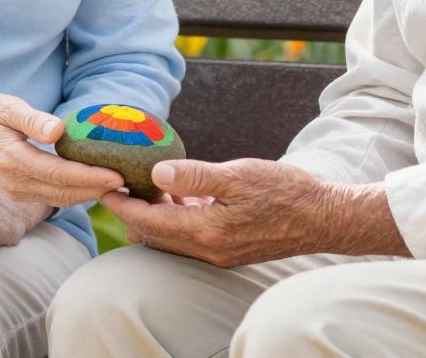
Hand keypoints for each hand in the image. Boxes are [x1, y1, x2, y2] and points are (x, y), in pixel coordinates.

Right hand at [0, 93, 123, 205]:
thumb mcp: (5, 107)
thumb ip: (31, 119)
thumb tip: (58, 131)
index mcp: (13, 159)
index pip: (59, 174)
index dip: (90, 177)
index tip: (118, 174)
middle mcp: (15, 182)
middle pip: (65, 193)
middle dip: (98, 191)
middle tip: (130, 184)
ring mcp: (16, 191)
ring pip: (61, 200)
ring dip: (91, 196)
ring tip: (121, 188)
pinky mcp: (20, 193)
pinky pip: (54, 198)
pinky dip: (78, 195)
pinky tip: (97, 186)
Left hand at [98, 159, 408, 267]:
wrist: (324, 217)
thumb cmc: (284, 192)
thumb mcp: (238, 175)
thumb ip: (195, 176)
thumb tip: (156, 173)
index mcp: (205, 231)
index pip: (147, 222)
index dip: (120, 204)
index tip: (101, 185)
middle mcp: (207, 248)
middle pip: (153, 234)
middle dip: (131, 212)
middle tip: (116, 183)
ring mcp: (218, 252)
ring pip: (170, 237)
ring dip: (154, 214)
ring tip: (143, 184)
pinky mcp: (229, 248)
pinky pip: (190, 236)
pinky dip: (176, 218)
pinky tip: (178, 194)